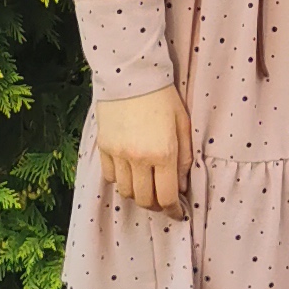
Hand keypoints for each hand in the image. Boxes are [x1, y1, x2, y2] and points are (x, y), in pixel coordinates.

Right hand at [96, 88, 192, 217]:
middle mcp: (139, 158)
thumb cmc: (163, 97)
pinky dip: (120, 180)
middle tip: (162, 201)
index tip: (178, 214)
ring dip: (137, 194)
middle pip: (144, 199)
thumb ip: (185, 158)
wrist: (130, 74)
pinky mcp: (103, 147)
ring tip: (146, 186)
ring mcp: (118, 154)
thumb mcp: (183, 124)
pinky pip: (110, 176)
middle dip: (155, 205)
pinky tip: (129, 172)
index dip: (173, 211)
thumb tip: (181, 186)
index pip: (166, 197)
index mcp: (163, 153)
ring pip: (125, 191)